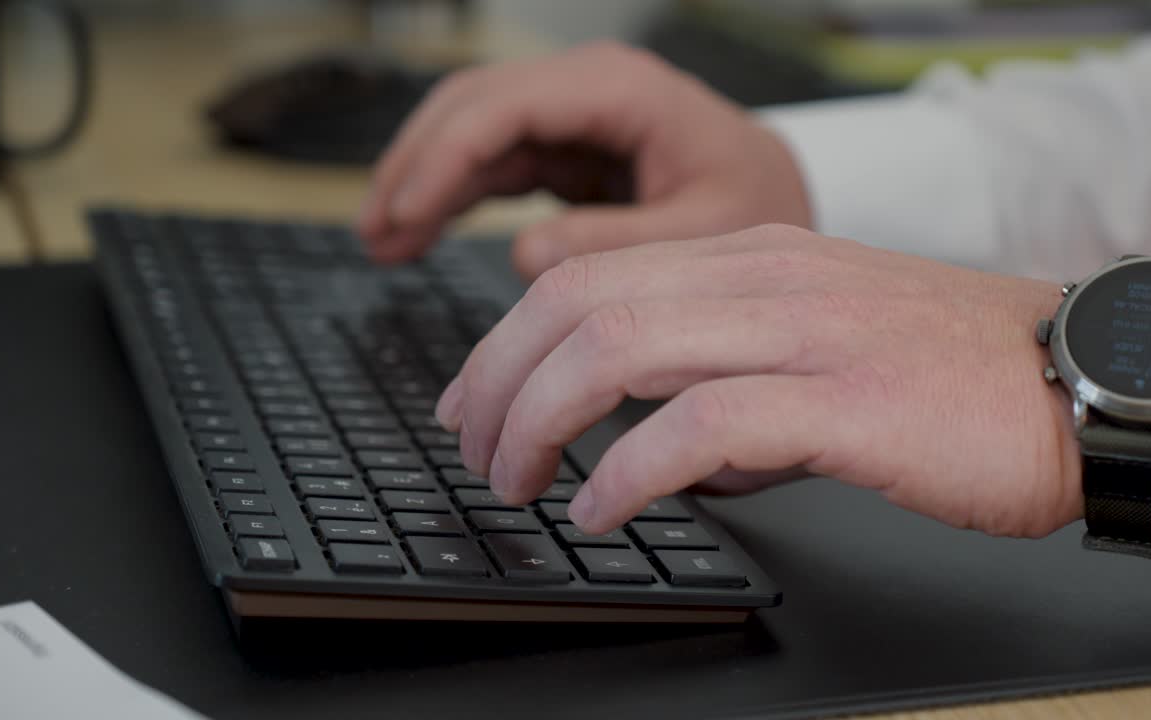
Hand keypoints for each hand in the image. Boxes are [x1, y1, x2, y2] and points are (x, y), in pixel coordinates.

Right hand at [357, 42, 810, 277]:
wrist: (775, 194)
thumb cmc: (753, 202)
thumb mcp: (703, 233)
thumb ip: (619, 244)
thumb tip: (525, 257)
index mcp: (621, 90)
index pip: (505, 106)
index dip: (444, 158)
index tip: (405, 214)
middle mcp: (587, 89)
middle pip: (470, 106)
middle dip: (415, 165)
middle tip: (375, 232)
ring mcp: (570, 115)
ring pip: (468, 131)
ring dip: (420, 181)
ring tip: (381, 241)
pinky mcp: (563, 147)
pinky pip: (488, 161)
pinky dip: (449, 195)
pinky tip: (417, 232)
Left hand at [434, 225, 1082, 538]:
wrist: (1084, 380)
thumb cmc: (958, 375)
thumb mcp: (826, 349)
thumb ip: (739, 382)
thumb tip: (667, 447)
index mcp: (755, 259)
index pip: (591, 277)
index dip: (510, 341)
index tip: (480, 400)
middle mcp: (768, 278)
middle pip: (580, 304)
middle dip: (500, 379)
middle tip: (475, 448)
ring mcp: (804, 331)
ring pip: (620, 347)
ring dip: (541, 422)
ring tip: (518, 482)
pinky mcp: (844, 398)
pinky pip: (701, 424)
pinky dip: (628, 470)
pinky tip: (602, 508)